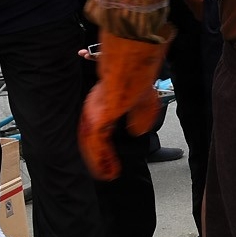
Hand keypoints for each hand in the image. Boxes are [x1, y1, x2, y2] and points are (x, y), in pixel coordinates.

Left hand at [79, 34, 166, 179]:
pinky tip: (107, 172)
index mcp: (103, 102)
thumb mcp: (144, 100)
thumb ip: (140, 116)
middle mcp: (94, 109)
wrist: (133, 61)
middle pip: (91, 137)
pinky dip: (100, 160)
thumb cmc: (138, 74)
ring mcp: (94, 114)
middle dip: (98, 156)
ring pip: (91, 144)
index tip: (109, 157)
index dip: (102, 143)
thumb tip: (137, 131)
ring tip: (107, 175)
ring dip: (99, 162)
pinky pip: (96, 145)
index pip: (99, 127)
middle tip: (106, 172)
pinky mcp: (98, 119)